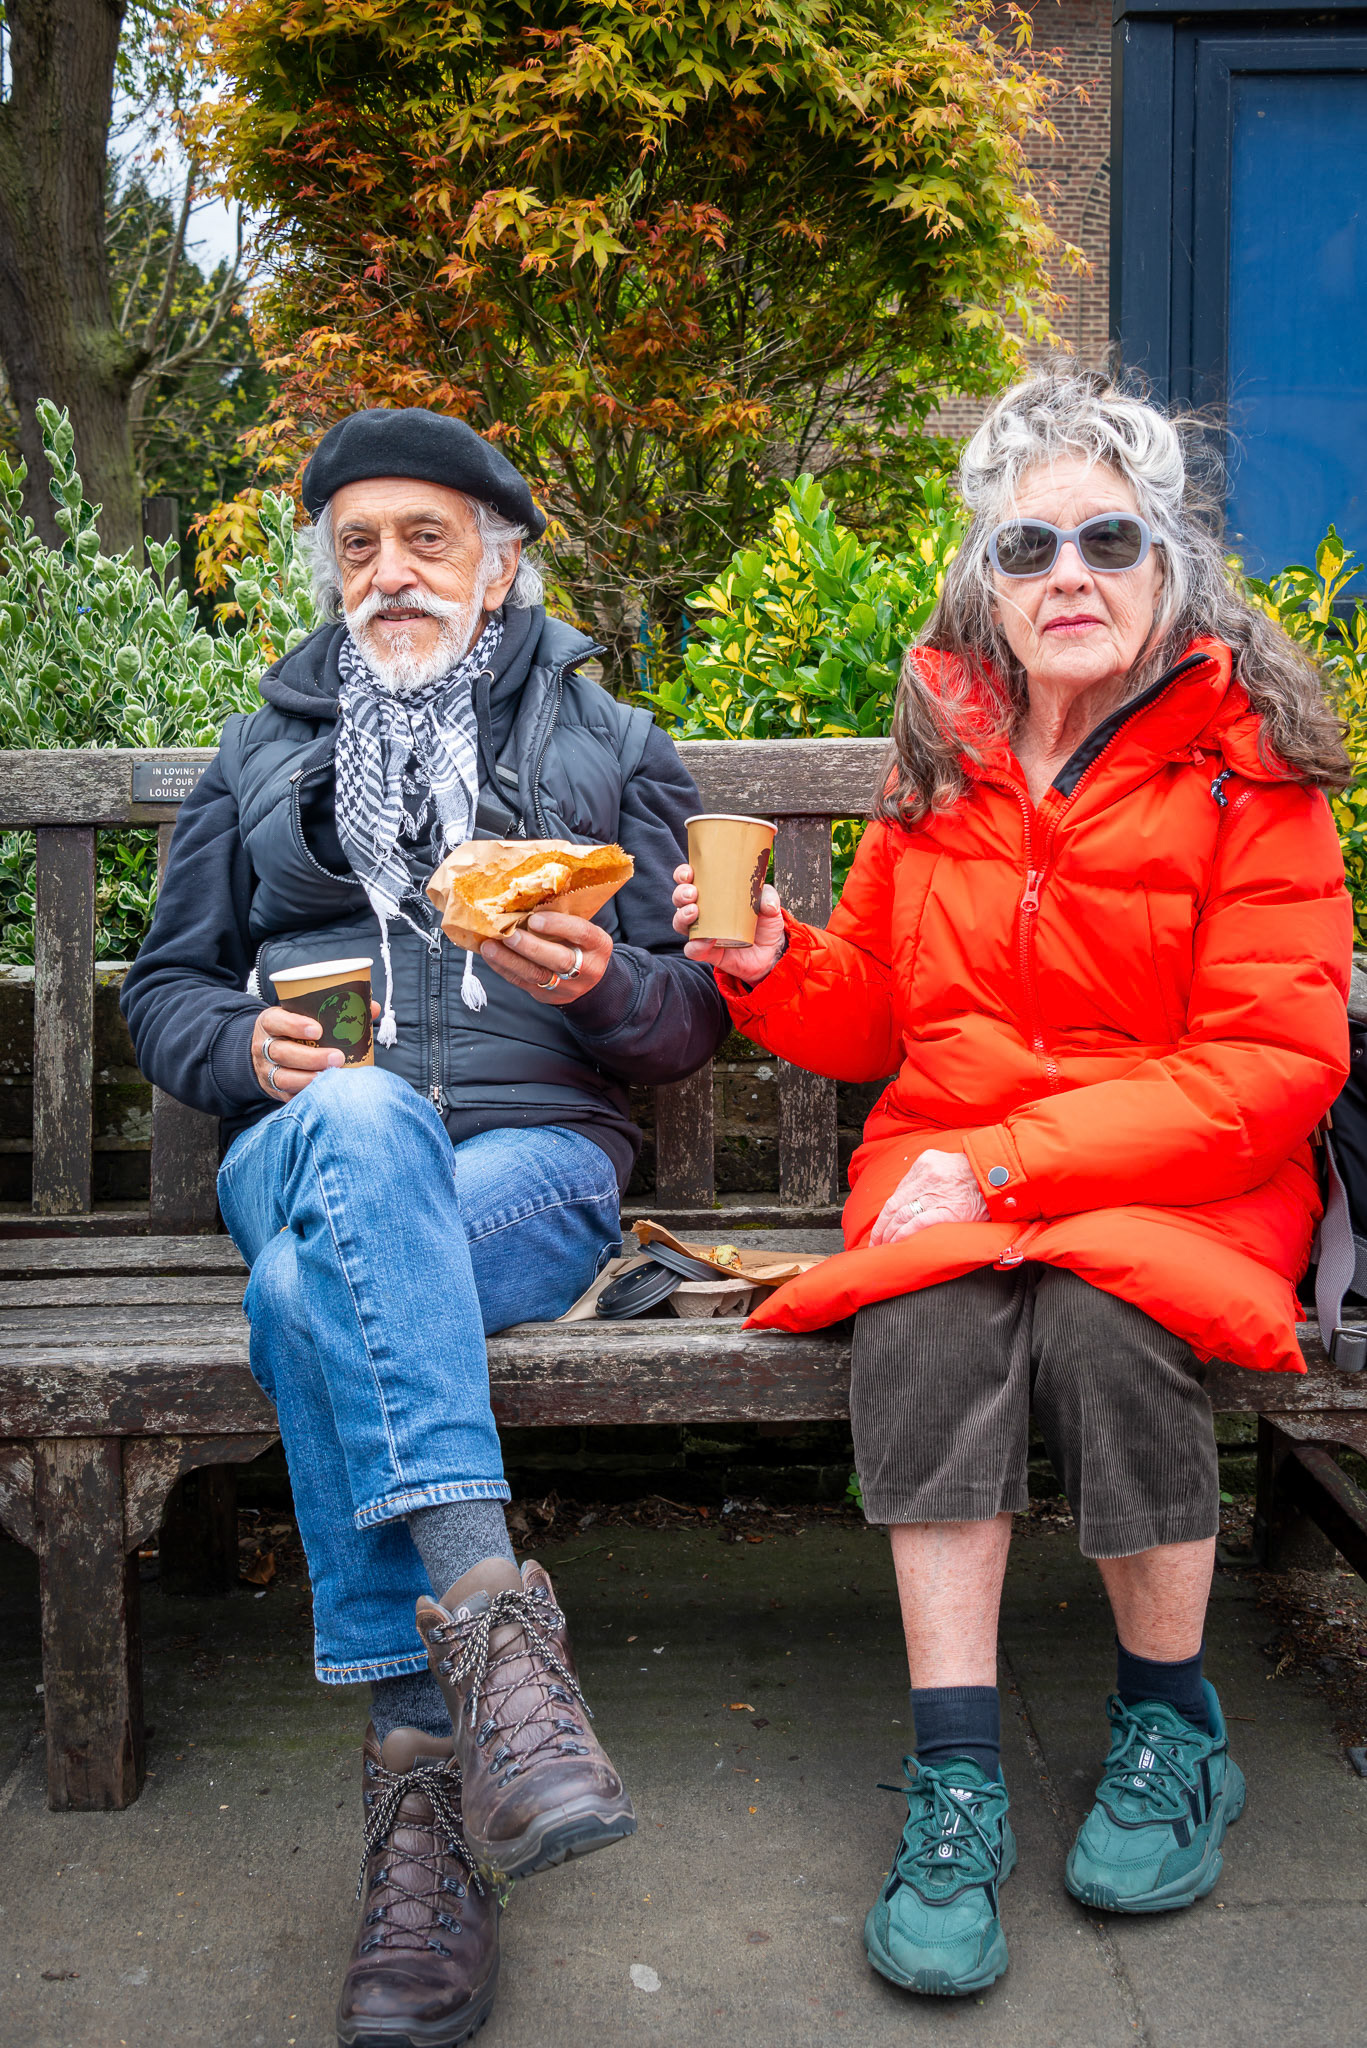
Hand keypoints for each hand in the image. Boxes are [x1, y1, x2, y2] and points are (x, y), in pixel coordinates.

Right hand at [252, 1001, 379, 1100]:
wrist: (265, 1051)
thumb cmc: (292, 1030)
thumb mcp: (301, 1014)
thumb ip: (333, 1010)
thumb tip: (371, 1007)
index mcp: (270, 1023)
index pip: (276, 1021)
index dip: (294, 1025)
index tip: (318, 1029)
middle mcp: (264, 1047)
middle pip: (281, 1052)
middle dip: (310, 1057)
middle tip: (337, 1057)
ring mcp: (267, 1070)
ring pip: (282, 1077)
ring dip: (308, 1079)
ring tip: (331, 1077)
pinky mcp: (275, 1090)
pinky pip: (287, 1096)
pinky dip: (306, 1095)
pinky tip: (324, 1094)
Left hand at [479, 911, 611, 1005]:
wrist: (591, 982)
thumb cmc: (581, 945)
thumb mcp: (582, 931)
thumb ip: (562, 919)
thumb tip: (525, 901)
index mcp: (598, 944)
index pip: (581, 933)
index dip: (558, 925)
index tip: (534, 918)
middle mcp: (587, 968)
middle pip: (560, 959)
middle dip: (531, 947)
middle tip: (508, 934)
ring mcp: (567, 986)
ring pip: (537, 975)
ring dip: (509, 960)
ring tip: (489, 947)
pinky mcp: (548, 996)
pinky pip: (523, 983)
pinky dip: (504, 968)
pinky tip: (491, 957)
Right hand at [671, 864, 785, 984]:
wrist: (769, 953)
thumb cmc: (763, 923)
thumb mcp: (770, 904)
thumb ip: (769, 898)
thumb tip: (767, 905)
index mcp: (712, 894)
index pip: (689, 880)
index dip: (683, 874)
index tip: (689, 873)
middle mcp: (702, 912)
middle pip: (679, 900)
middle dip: (680, 894)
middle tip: (693, 893)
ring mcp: (702, 932)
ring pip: (679, 923)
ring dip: (682, 916)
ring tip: (694, 912)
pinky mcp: (707, 953)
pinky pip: (693, 950)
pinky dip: (696, 945)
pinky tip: (707, 939)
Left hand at [870, 1149, 989, 1246]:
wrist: (1002, 1177)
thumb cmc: (976, 1176)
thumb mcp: (947, 1165)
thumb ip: (928, 1178)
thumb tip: (909, 1201)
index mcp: (925, 1162)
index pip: (898, 1191)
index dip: (886, 1213)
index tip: (880, 1225)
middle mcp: (928, 1175)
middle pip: (895, 1204)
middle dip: (882, 1226)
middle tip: (875, 1241)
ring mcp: (937, 1193)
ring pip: (902, 1215)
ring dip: (889, 1234)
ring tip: (884, 1246)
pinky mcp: (948, 1210)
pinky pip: (917, 1224)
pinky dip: (903, 1235)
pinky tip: (897, 1243)